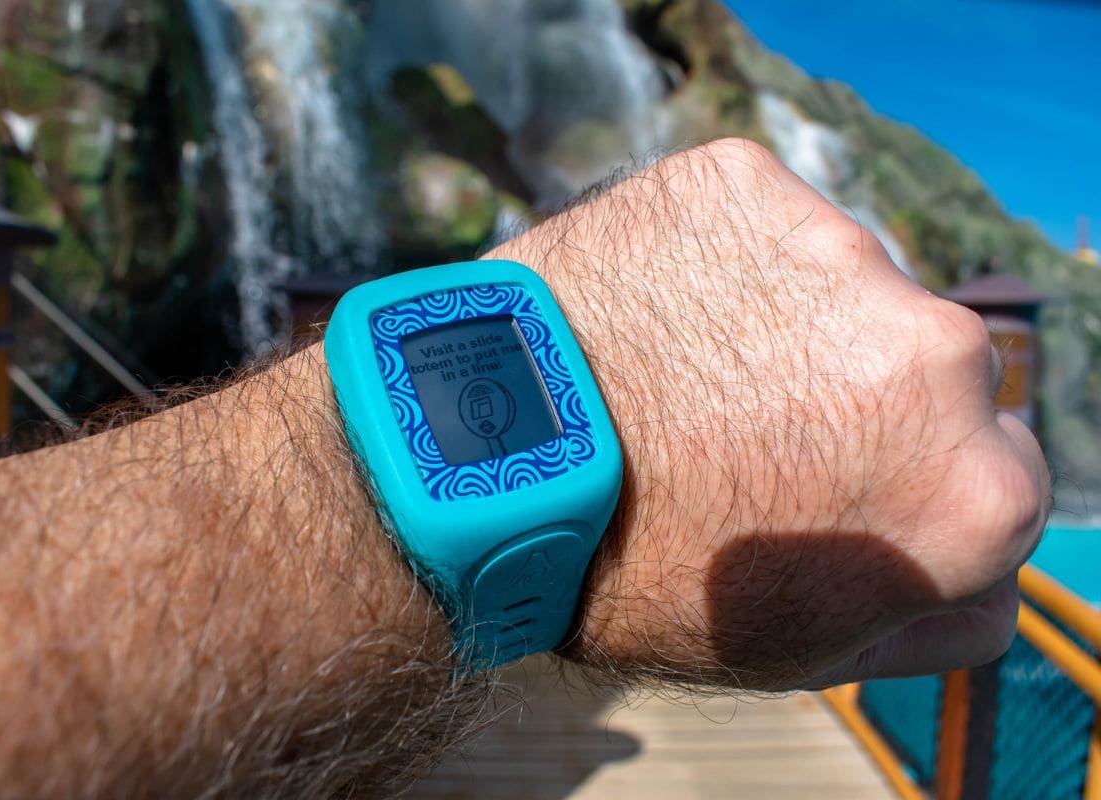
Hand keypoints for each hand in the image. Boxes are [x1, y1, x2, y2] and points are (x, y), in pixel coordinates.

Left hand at [489, 139, 1049, 690]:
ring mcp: (838, 250)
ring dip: (787, 322)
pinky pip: (759, 225)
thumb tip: (989, 560)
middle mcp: (936, 356)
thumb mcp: (808, 651)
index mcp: (974, 489)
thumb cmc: (636, 577)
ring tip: (681, 374)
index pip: (995, 466)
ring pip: (844, 286)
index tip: (827, 483)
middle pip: (929, 369)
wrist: (482, 474)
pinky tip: (650, 314)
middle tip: (745, 431)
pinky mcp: (743, 182)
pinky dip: (717, 261)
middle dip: (860, 399)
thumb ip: (941, 612)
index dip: (901, 480)